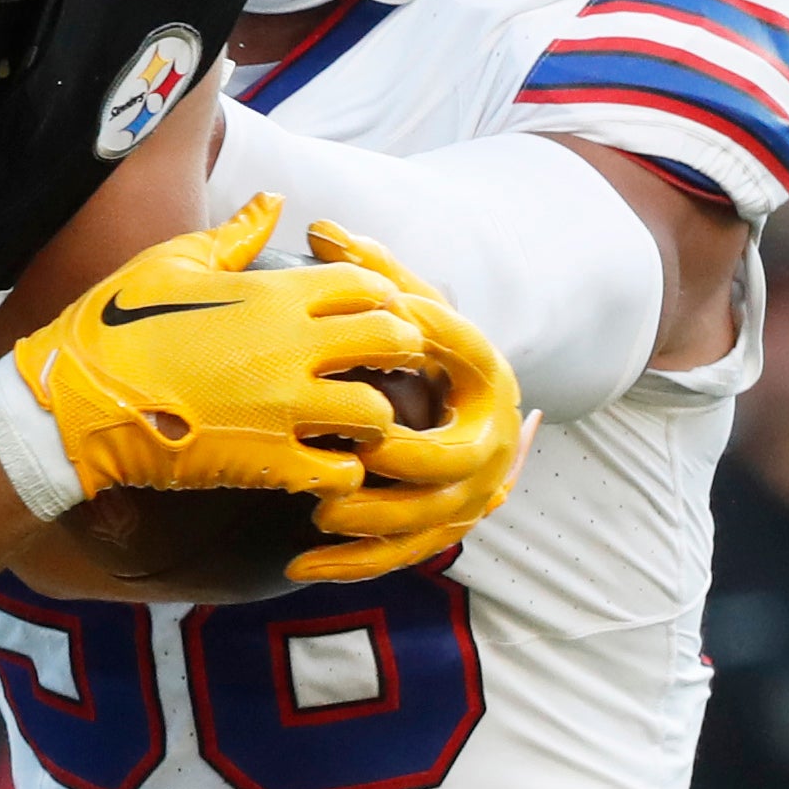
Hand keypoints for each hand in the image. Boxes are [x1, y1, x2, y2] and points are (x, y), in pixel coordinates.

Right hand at [0, 193, 421, 513]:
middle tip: (380, 367)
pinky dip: (341, 471)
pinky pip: (341, 471)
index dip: (380, 297)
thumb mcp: (169, 264)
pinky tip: (322, 464)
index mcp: (272, 295)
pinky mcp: (268, 461)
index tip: (368, 314)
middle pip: (393, 341)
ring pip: (377, 413)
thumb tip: (274, 202)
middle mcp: (290, 348)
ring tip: (352, 424)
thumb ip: (234, 236)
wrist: (71, 402)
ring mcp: (283, 407)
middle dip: (399, 353)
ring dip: (373, 418)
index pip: (368, 284)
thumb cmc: (113, 327)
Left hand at [288, 221, 533, 580]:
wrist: (438, 413)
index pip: (470, 351)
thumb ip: (369, 271)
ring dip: (377, 516)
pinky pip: (396, 558)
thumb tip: (317, 223)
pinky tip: (297, 564)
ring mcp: (468, 494)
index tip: (390, 326)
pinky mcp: (433, 532)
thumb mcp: (402, 308)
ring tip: (321, 507)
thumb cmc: (410, 351)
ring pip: (428, 520)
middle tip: (362, 446)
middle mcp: (491, 439)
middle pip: (457, 458)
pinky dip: (351, 565)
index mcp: (486, 376)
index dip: (434, 335)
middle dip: (411, 455)